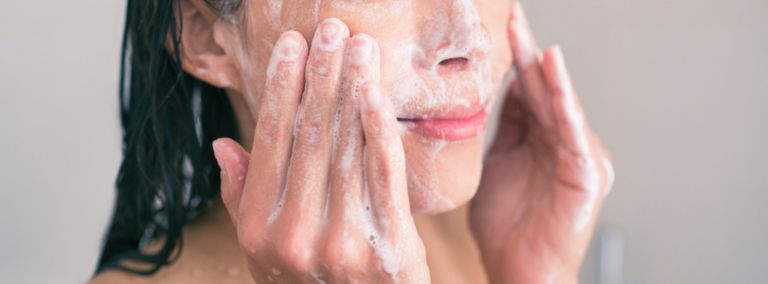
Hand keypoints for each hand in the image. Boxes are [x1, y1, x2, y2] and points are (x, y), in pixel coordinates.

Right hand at [212, 19, 428, 282]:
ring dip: (353, 90)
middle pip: (310, 137)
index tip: (291, 47)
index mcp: (259, 229)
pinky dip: (380, 131)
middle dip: (321, 77)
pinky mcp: (389, 248)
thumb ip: (243, 199)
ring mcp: (342, 242)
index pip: (270, 143)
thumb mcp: (263, 253)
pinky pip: (384, 177)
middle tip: (331, 30)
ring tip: (359, 48)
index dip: (281, 89)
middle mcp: (295, 234)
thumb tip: (224, 145)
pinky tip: (376, 94)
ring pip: (347, 149)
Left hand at [470, 3, 614, 282]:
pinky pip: (573, 132)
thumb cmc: (506, 229)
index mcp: (538, 140)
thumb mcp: (493, 166)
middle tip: (512, 16)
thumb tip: (490, 93)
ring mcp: (577, 156)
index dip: (512, 59)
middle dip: (525, 53)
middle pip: (541, 90)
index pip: (524, 91)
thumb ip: (500, 131)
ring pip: (558, 105)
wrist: (520, 272)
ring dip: (544, 71)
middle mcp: (561, 142)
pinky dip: (565, 102)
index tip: (499, 27)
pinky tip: (553, 72)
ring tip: (528, 37)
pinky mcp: (587, 174)